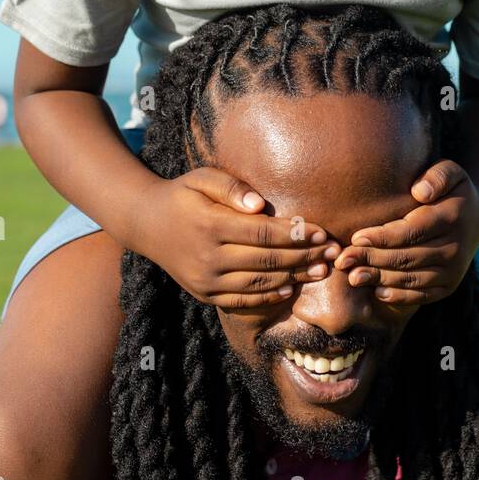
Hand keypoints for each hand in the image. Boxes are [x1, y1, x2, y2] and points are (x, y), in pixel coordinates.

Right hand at [130, 166, 338, 307]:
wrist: (146, 223)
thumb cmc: (183, 194)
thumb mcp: (202, 178)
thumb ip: (231, 187)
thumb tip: (260, 205)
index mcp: (210, 225)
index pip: (263, 233)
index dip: (295, 234)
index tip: (322, 232)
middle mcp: (207, 257)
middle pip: (266, 260)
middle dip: (304, 257)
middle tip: (332, 253)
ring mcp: (205, 280)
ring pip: (258, 284)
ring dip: (293, 278)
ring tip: (320, 271)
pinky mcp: (204, 294)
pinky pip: (241, 301)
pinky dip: (268, 297)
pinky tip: (290, 288)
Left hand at [330, 159, 478, 305]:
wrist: (478, 218)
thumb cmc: (451, 190)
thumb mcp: (450, 171)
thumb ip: (436, 176)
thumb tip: (419, 192)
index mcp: (452, 217)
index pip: (411, 231)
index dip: (382, 237)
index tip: (355, 237)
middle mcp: (455, 248)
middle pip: (406, 257)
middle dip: (371, 259)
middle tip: (342, 259)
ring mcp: (454, 271)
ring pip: (410, 278)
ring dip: (379, 279)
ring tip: (352, 276)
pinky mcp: (449, 286)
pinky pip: (421, 295)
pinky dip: (398, 295)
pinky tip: (376, 290)